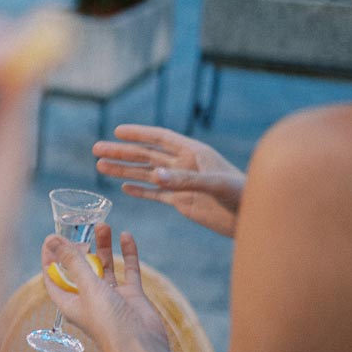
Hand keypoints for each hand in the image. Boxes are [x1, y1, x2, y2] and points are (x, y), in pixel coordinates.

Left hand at [40, 224, 167, 347]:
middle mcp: (88, 298)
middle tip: (82, 228)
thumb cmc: (108, 322)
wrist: (142, 347)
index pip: (53, 276)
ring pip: (105, 266)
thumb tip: (52, 239)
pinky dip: (128, 254)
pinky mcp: (131, 296)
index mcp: (69, 301)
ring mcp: (111, 296)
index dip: (50, 258)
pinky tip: (126, 236)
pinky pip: (128, 270)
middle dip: (80, 247)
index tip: (51, 237)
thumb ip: (72, 262)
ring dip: (103, 246)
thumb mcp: (87, 287)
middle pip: (80, 267)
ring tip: (103, 225)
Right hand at [93, 124, 244, 236]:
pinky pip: (156, 194)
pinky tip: (124, 188)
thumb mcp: (214, 185)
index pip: (161, 138)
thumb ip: (184, 180)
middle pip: (147, 155)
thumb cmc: (243, 196)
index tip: (117, 131)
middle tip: (97, 150)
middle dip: (122, 152)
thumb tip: (153, 175)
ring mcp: (182, 183)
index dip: (139, 133)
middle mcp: (185, 165)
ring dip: (124, 170)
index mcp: (194, 153)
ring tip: (100, 167)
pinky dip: (140, 191)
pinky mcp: (183, 202)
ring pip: (147, 174)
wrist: (255, 220)